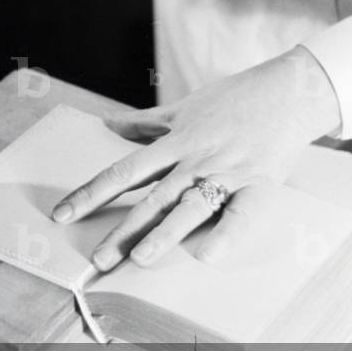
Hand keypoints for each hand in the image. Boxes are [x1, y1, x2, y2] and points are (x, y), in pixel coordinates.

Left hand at [52, 47, 341, 268]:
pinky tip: (207, 256)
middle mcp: (196, 158)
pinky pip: (242, 213)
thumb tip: (107, 122)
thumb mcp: (183, 107)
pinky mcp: (259, 184)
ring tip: (141, 259)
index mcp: (174, 141)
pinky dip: (226, 234)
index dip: (92, 192)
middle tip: (98, 259)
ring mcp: (227, 171)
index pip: (124, 171)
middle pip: (152, 197)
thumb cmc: (233, 100)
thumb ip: (144, 121)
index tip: (63, 214)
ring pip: (190, 205)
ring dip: (165, 233)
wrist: (287, 91)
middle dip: (124, 229)